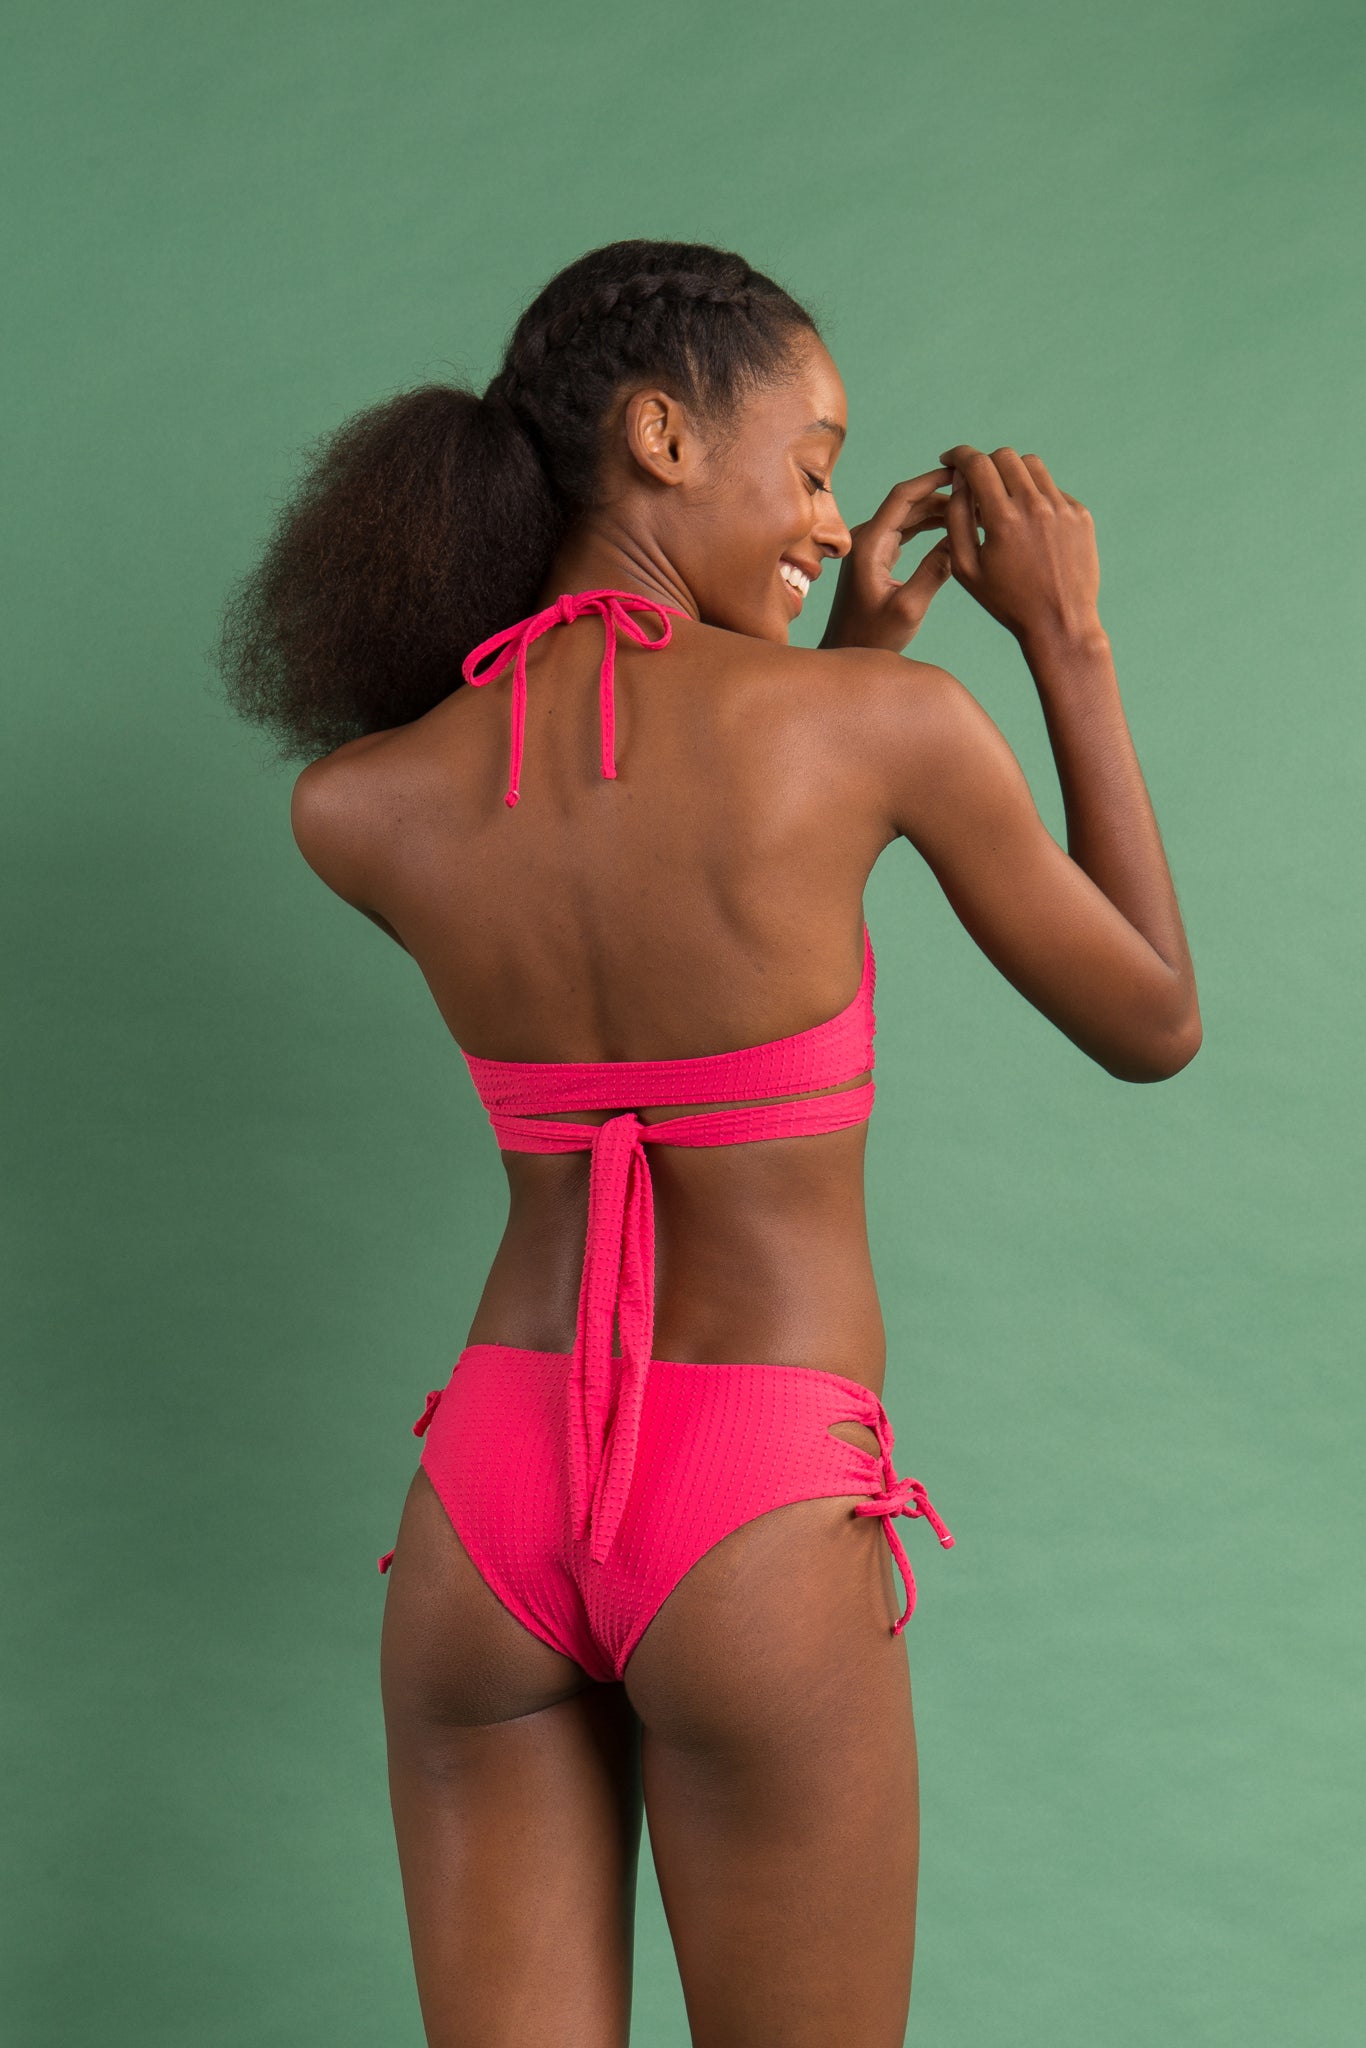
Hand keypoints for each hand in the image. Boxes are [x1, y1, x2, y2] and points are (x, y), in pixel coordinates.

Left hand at [819, 468, 954, 653]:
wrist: (846, 653)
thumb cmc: (872, 638)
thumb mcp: (908, 608)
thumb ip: (934, 572)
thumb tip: (960, 540)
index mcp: (870, 544)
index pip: (903, 496)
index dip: (932, 480)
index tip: (960, 471)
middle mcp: (867, 538)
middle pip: (908, 502)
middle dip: (942, 494)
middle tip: (975, 493)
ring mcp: (870, 547)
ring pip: (908, 515)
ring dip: (938, 510)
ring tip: (971, 510)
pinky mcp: (876, 558)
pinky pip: (905, 531)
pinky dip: (928, 526)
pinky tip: (952, 527)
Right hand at [939, 445, 1101, 646]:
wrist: (1060, 622)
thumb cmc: (1007, 601)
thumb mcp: (966, 567)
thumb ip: (957, 518)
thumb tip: (959, 481)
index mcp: (1002, 519)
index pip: (977, 464)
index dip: (958, 455)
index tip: (950, 458)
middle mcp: (1034, 505)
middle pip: (1005, 456)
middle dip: (985, 464)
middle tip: (977, 484)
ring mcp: (1062, 507)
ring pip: (1032, 465)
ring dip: (1012, 474)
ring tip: (1004, 502)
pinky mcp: (1080, 514)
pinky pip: (1052, 489)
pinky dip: (1035, 496)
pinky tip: (1029, 525)